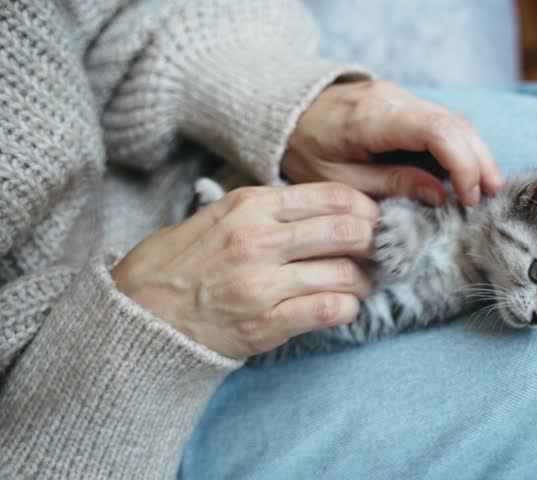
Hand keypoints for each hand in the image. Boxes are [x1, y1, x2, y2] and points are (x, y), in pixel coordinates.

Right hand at [111, 183, 378, 358]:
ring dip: (364, 281)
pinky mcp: (265, 323)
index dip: (366, 208)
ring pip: (345, 273)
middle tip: (380, 252)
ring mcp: (262, 284)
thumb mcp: (217, 216)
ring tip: (360, 284)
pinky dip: (347, 308)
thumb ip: (267, 209)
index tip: (374, 220)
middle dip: (375, 243)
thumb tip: (326, 209)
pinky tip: (342, 306)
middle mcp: (259, 240)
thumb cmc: (179, 264)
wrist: (139, 316)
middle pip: (348, 230)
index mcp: (250, 206)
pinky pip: (329, 310)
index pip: (333, 196)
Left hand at [283, 80, 503, 206]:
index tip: (469, 197)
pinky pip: (440, 123)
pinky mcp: (402, 103)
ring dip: (474, 155)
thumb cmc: (306, 149)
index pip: (436, 131)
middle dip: (479, 161)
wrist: (285, 114)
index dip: (462, 164)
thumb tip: (439, 195)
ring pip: (454, 120)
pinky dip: (458, 149)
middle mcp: (392, 98)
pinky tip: (464, 175)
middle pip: (454, 123)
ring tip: (485, 190)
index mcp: (373, 118)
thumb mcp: (340, 180)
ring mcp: (399, 96)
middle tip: (492, 197)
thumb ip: (390, 185)